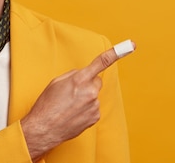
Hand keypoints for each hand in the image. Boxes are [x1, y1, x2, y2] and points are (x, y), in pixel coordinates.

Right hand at [21, 41, 135, 160]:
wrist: (44, 129)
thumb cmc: (47, 105)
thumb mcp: (56, 82)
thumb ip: (74, 74)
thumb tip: (83, 74)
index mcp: (79, 79)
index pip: (101, 63)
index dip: (116, 53)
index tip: (131, 45)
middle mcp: (90, 91)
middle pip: (96, 81)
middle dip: (87, 84)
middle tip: (72, 93)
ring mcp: (94, 105)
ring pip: (94, 95)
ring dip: (85, 98)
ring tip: (69, 106)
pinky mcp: (95, 117)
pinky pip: (93, 108)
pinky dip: (86, 109)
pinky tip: (73, 114)